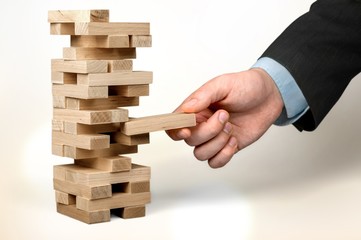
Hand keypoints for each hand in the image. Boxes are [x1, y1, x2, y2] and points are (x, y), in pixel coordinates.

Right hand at [167, 68, 283, 167]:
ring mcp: (214, 138)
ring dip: (217, 143)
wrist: (269, 96)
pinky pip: (215, 162)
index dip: (176, 131)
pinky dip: (224, 155)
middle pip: (190, 140)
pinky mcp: (226, 148)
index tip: (187, 130)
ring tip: (231, 127)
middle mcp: (201, 124)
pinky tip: (234, 140)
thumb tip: (186, 109)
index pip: (174, 124)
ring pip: (200, 154)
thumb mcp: (223, 84)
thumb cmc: (246, 86)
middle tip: (225, 116)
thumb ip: (202, 96)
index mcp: (195, 109)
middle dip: (208, 131)